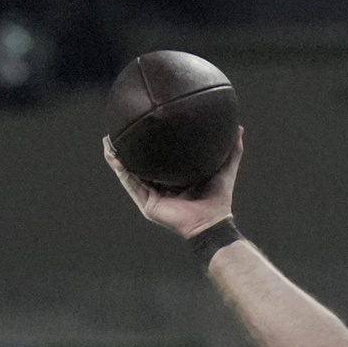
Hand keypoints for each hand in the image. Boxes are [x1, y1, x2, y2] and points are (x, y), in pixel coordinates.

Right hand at [103, 129, 242, 238]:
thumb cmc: (218, 199)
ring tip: (108, 140)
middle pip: (139, 162)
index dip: (149, 143)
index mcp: (174, 177)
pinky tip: (114, 156)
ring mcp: (151, 194)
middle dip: (127, 147)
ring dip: (117, 156)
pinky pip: (130, 183)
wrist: (212, 222)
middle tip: (118, 128)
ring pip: (129, 171)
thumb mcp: (225, 169)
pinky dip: (121, 169)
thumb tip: (239, 128)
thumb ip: (232, 151)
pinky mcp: (147, 202)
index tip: (141, 125)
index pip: (158, 157)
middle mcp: (160, 185)